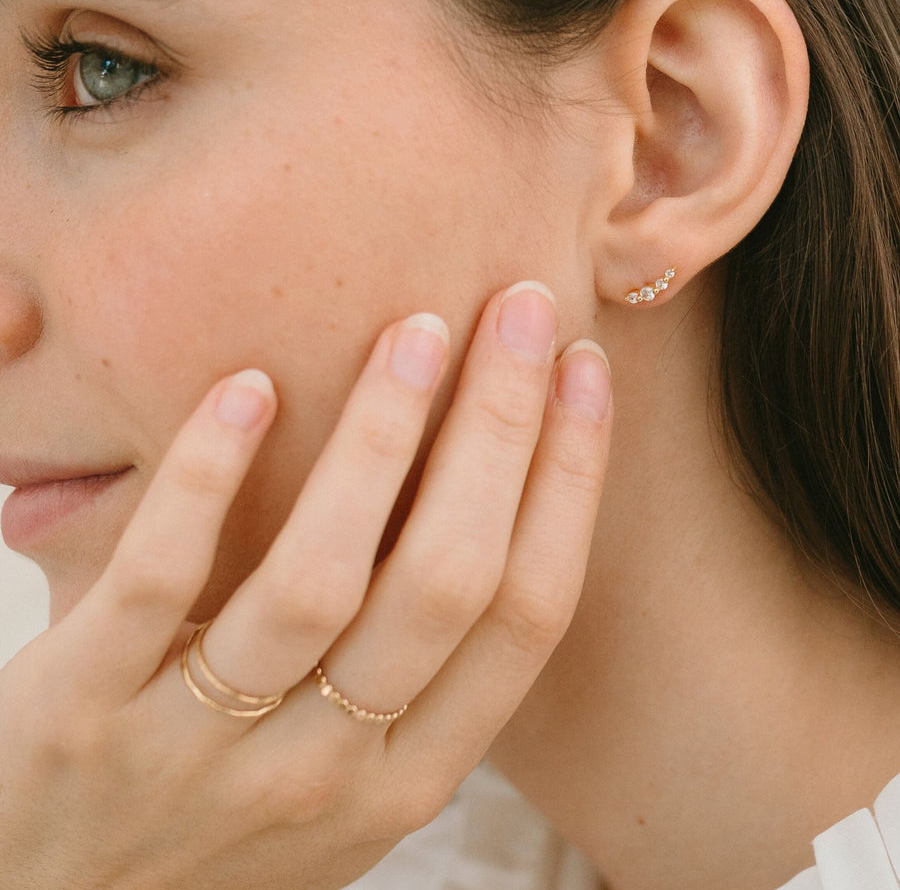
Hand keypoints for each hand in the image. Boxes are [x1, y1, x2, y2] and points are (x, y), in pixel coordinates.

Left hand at [0, 281, 611, 889]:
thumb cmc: (214, 826)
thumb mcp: (343, 781)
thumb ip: (404, 674)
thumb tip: (479, 492)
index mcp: (407, 778)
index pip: (526, 614)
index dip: (570, 481)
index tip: (583, 371)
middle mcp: (325, 772)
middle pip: (448, 581)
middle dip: (502, 430)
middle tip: (521, 308)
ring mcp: (202, 750)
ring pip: (323, 577)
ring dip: (382, 440)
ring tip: (417, 330)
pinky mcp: (82, 715)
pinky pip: (162, 579)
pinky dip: (211, 475)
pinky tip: (251, 387)